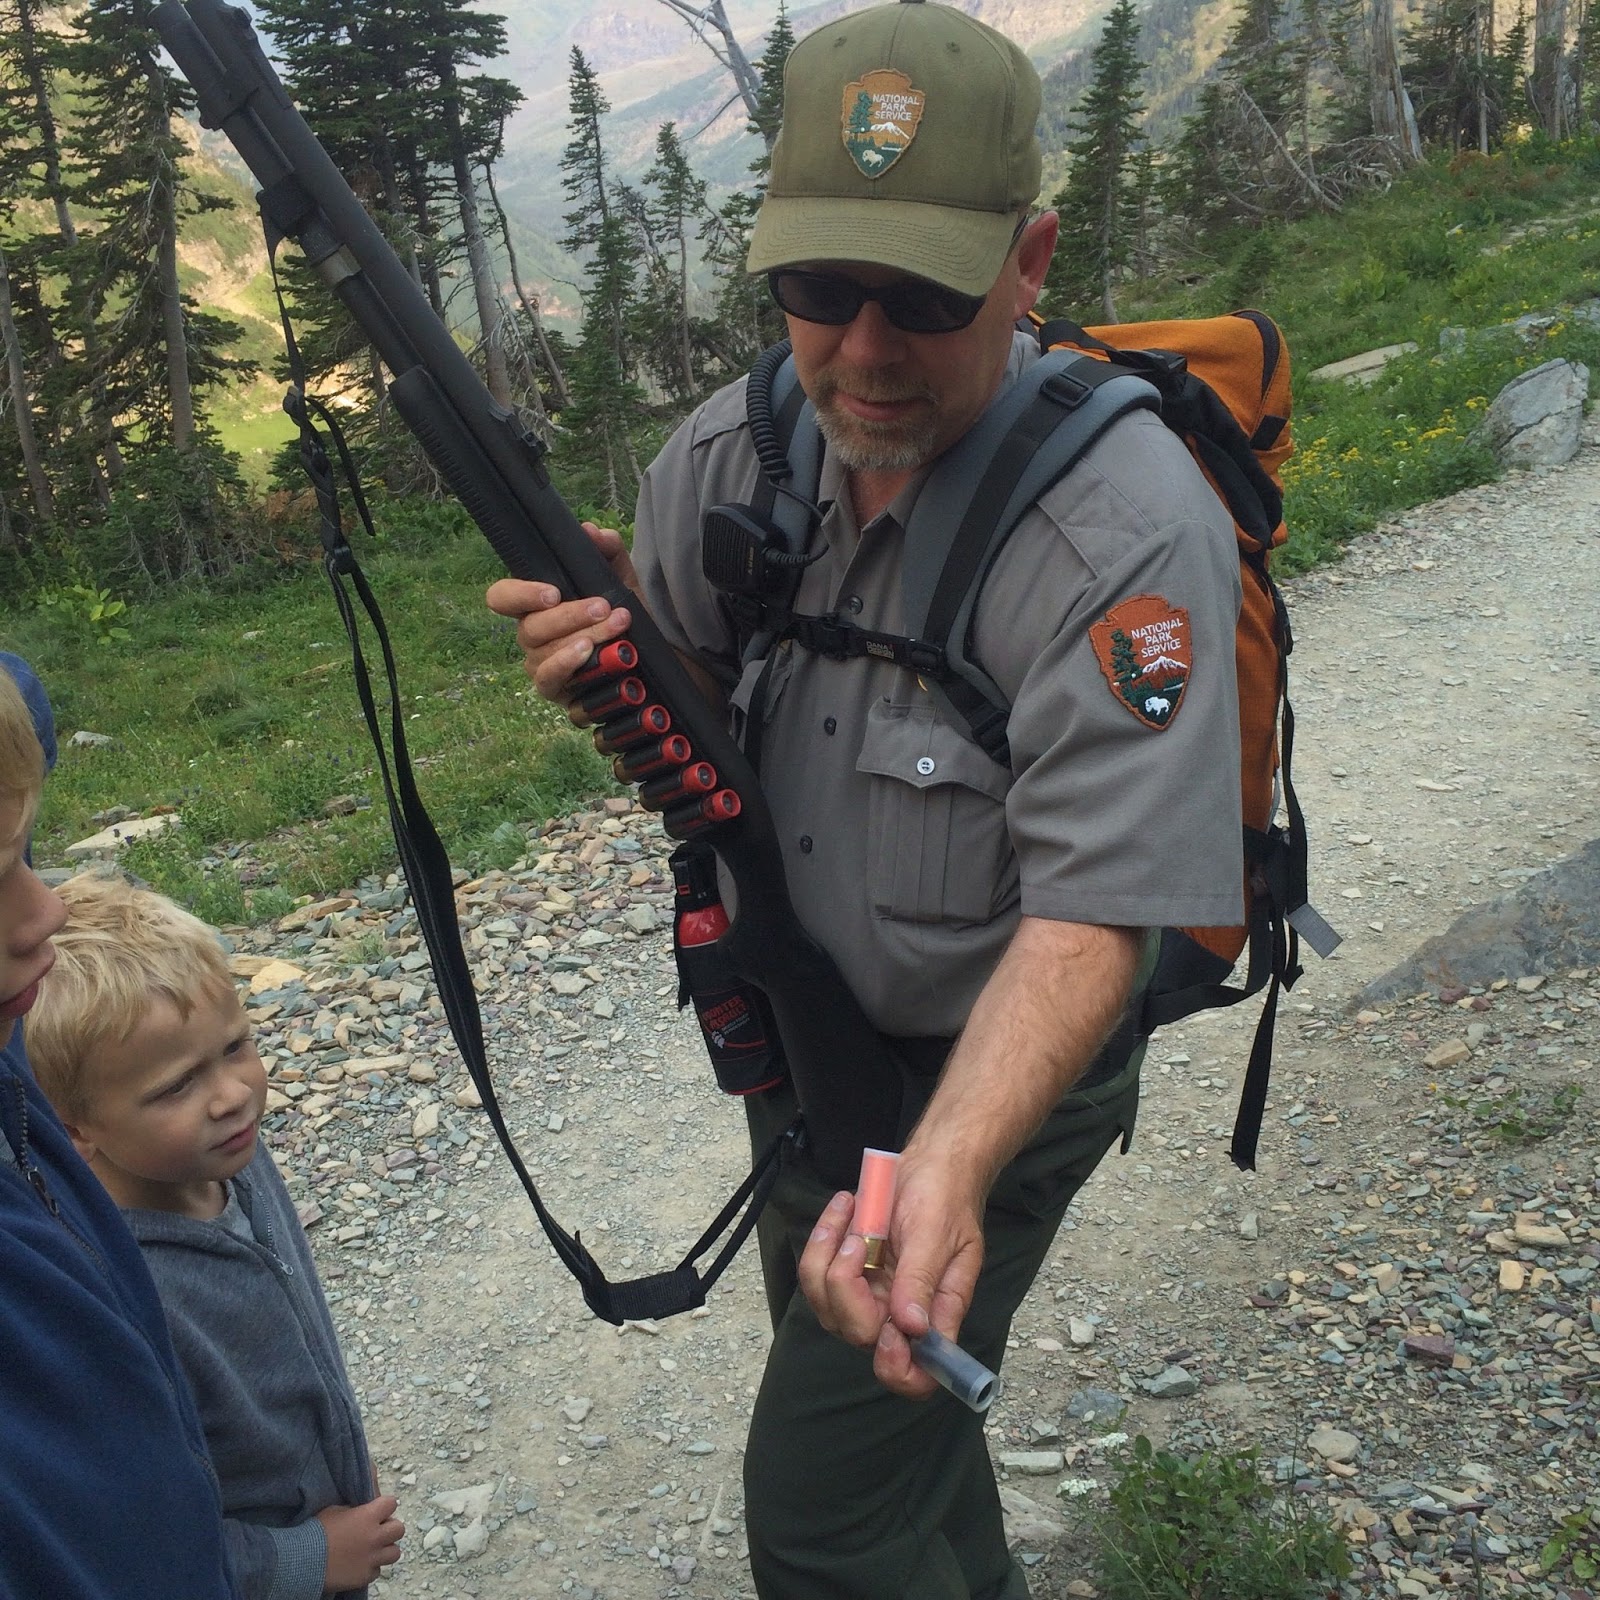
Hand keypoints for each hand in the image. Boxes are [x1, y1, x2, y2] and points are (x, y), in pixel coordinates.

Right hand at [317, 1494, 403, 1590]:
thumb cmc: (317, 1531)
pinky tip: (358, 1564)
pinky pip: (377, 1571)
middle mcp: (375, 1537)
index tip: (377, 1510)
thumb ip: (356, 1506)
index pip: (392, 1503)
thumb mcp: (336, 1508)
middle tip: (377, 1531)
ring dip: (385, 1550)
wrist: (302, 1561)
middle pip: (399, 1529)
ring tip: (372, 1550)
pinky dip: (370, 1567)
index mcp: (368, 1516)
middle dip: (390, 1528)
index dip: (384, 1506)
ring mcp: (372, 1559)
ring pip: (395, 1553)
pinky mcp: (365, 1576)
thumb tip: (368, 1501)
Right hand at [485, 522, 640, 719]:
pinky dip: (567, 664)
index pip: (502, 597)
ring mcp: (541, 665)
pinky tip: (588, 652)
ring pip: (545, 651)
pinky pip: (548, 679)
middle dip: (571, 614)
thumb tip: (591, 532)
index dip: (518, 594)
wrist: (654, 656)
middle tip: (604, 606)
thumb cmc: (626, 615)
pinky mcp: (556, 690)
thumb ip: (607, 552)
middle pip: (531, 626)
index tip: (552, 592)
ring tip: (614, 625)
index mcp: (535, 606)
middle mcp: (532, 636)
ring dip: (582, 635)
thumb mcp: (621, 579)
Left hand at [797, 1154, 986, 1400]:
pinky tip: (844, 1208)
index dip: (897, 1368)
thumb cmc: (945, 1197)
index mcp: (935, 1315)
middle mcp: (899, 1315)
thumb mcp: (938, 1234)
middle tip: (861, 1238)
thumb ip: (923, 1280)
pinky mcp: (848, 1273)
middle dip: (846, 1289)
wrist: (931, 1163)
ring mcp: (870, 1295)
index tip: (889, 1331)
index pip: (917, 1375)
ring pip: (827, 1307)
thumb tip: (913, 1328)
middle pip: (859, 1335)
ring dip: (828, 1257)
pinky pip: (816, 1275)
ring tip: (851, 1210)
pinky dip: (823, 1239)